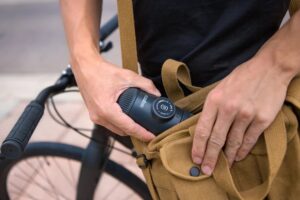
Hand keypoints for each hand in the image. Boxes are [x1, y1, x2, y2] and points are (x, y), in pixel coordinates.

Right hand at [72, 55, 160, 140]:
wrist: (85, 67)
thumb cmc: (101, 71)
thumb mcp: (127, 76)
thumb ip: (145, 84)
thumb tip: (156, 94)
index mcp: (106, 110)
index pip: (128, 127)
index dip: (142, 134)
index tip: (152, 137)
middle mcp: (99, 117)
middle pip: (123, 132)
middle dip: (136, 133)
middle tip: (149, 129)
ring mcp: (95, 117)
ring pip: (116, 129)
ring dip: (127, 129)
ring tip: (141, 125)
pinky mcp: (94, 115)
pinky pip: (110, 124)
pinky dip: (120, 124)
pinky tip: (128, 119)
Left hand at [191, 57, 291, 175]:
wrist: (269, 68)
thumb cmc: (242, 77)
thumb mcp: (219, 88)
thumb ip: (212, 108)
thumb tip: (205, 128)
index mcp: (214, 100)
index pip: (202, 130)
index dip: (198, 148)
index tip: (196, 159)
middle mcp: (228, 109)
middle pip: (216, 140)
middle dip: (210, 158)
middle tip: (206, 171)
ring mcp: (246, 114)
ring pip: (233, 143)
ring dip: (227, 157)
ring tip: (222, 167)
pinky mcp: (262, 119)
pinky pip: (249, 140)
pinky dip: (243, 151)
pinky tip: (238, 157)